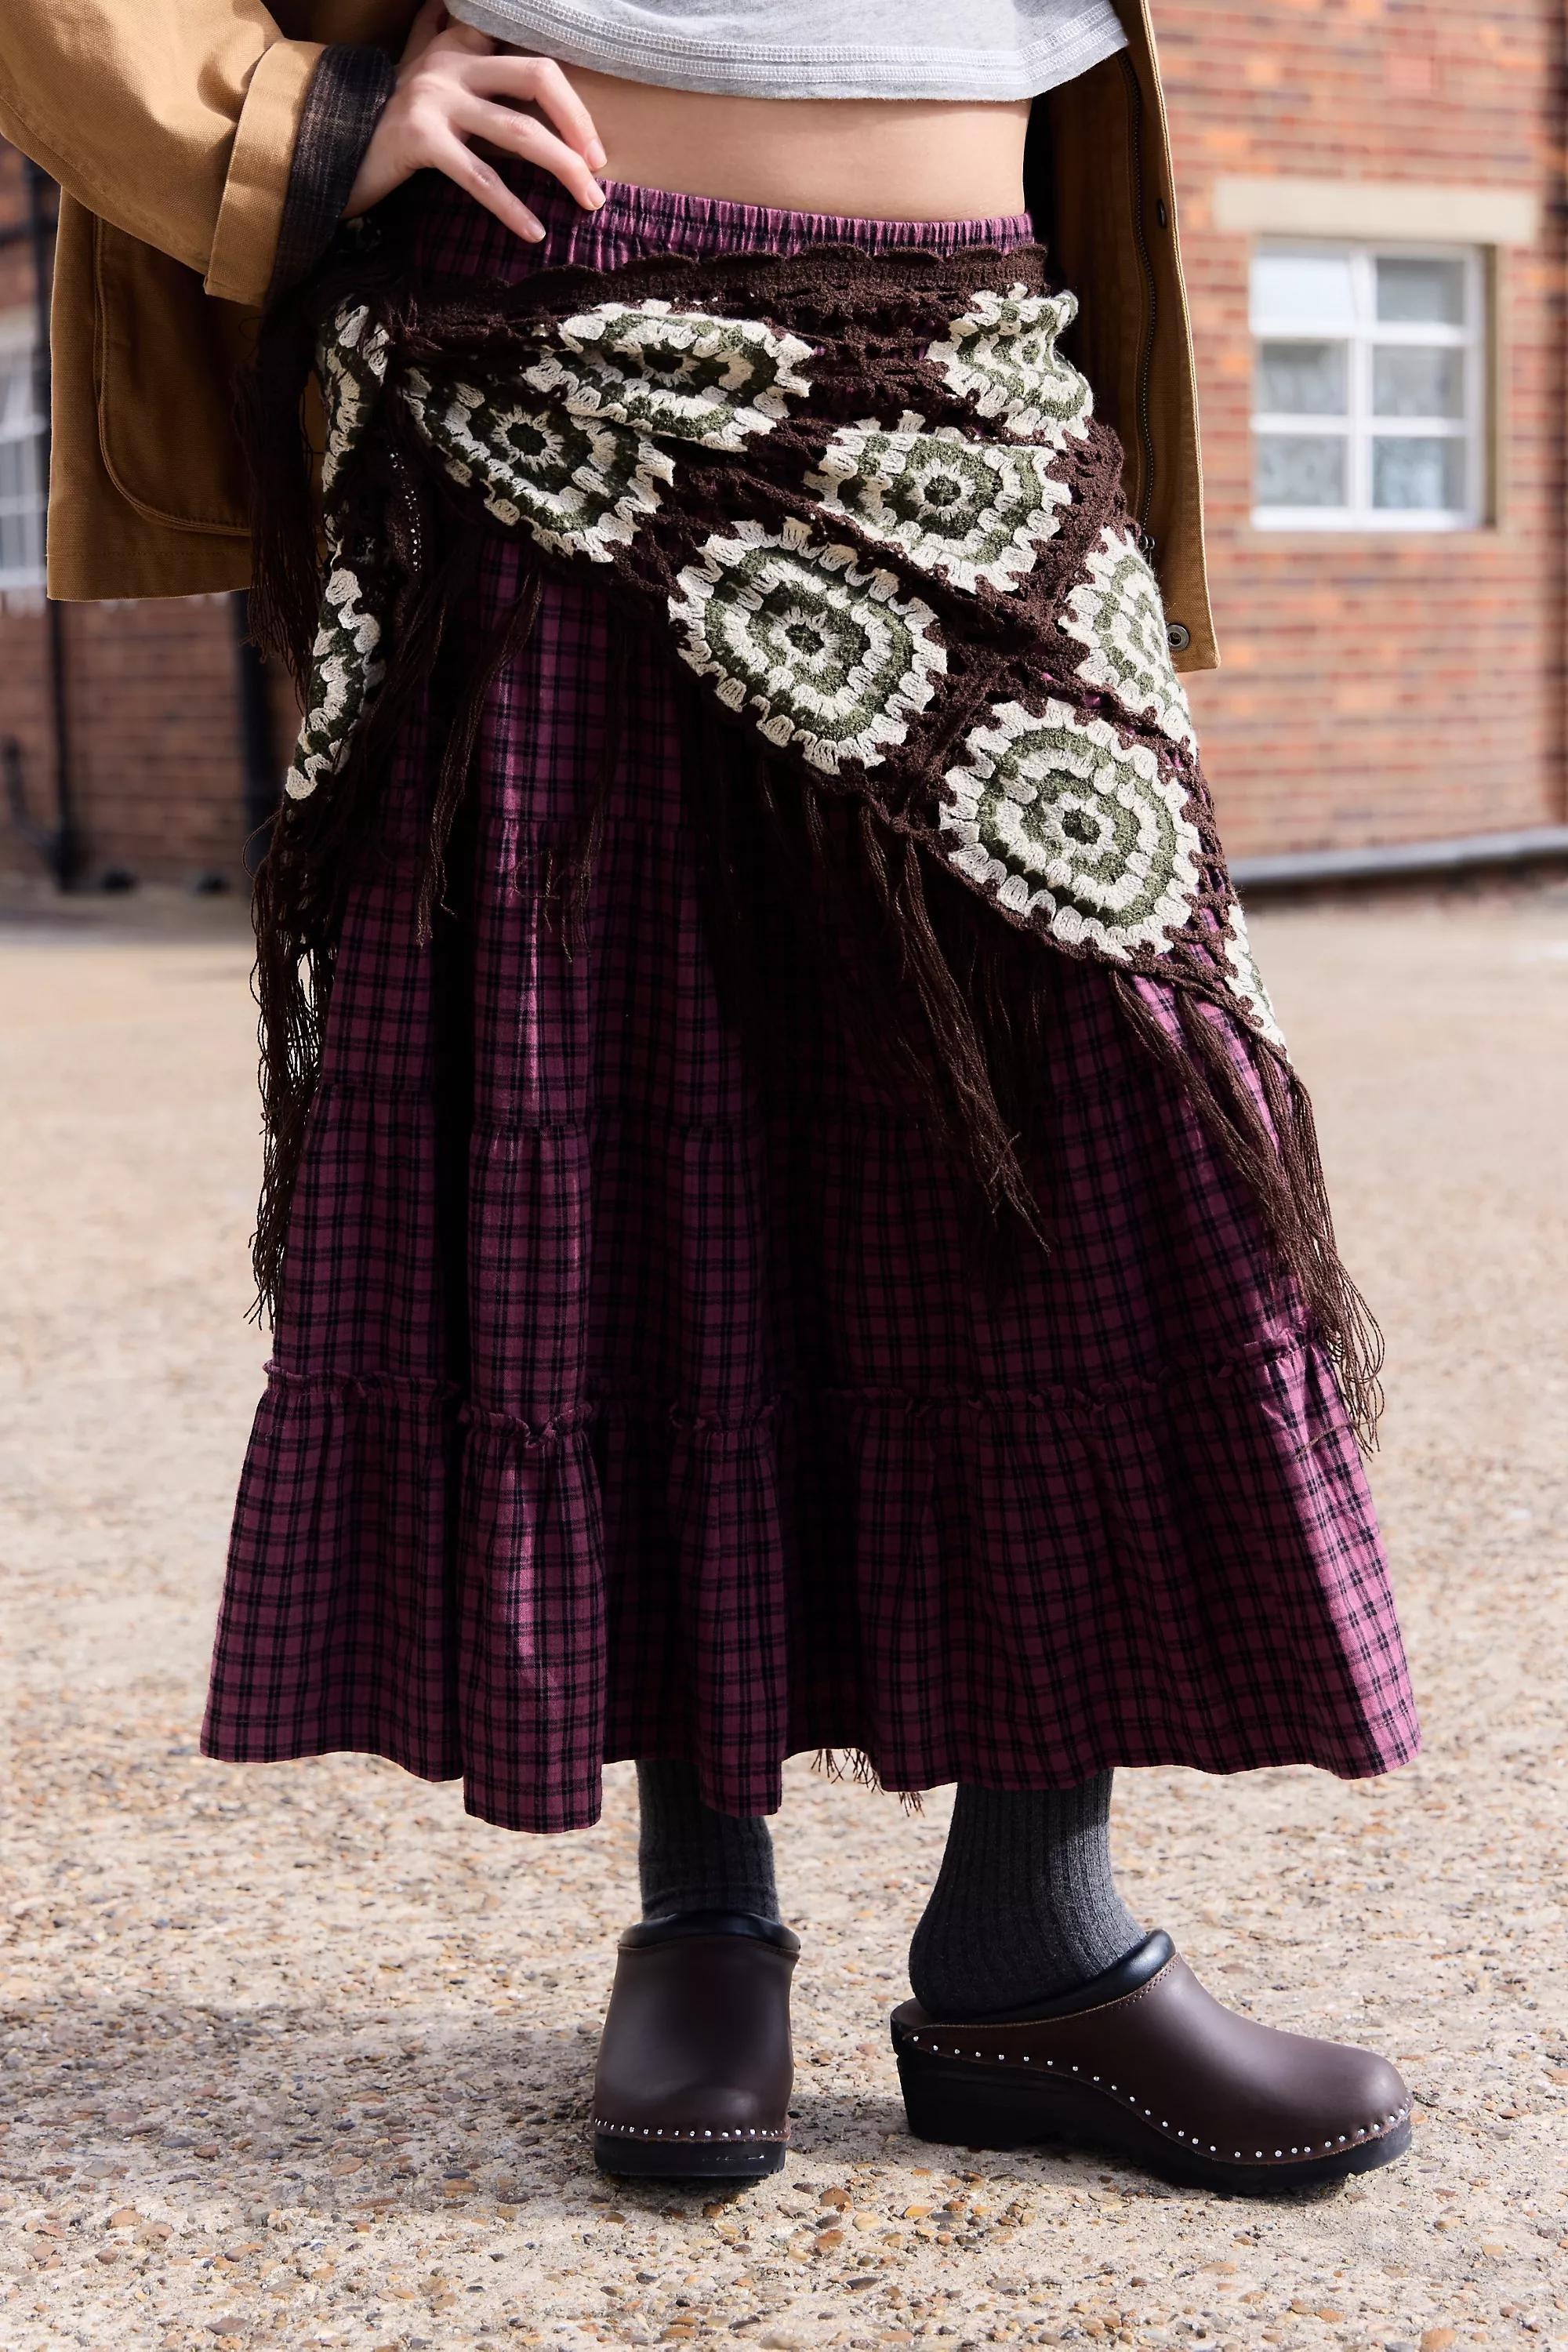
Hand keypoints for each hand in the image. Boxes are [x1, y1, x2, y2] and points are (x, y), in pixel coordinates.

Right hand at [345, 0, 606, 240]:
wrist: (331, 147)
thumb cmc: (387, 116)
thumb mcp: (417, 63)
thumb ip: (441, 29)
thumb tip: (450, 2)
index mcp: (460, 46)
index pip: (530, 59)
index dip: (570, 100)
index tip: (593, 144)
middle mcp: (451, 65)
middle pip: (538, 78)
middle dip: (578, 125)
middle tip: (599, 168)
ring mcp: (435, 100)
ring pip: (519, 132)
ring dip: (563, 170)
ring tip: (588, 203)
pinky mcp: (420, 140)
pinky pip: (480, 178)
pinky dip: (512, 209)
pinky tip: (534, 233)